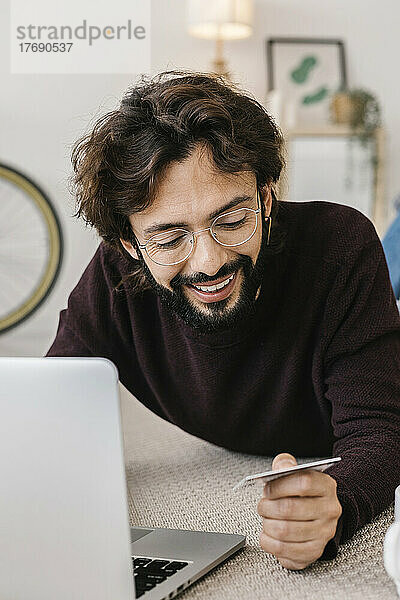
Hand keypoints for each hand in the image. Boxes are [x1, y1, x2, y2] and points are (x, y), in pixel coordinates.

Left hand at [257, 453, 341, 569]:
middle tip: (262, 505)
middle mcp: (329, 511)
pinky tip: (268, 534)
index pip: (303, 483)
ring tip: (266, 519)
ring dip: (267, 524)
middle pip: (290, 508)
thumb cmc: (302, 493)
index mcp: (326, 487)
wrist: (319, 516)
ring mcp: (323, 533)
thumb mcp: (297, 472)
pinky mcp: (313, 551)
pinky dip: (268, 541)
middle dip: (267, 506)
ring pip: (284, 531)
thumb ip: (286, 464)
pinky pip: (283, 550)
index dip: (279, 486)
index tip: (267, 489)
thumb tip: (281, 467)